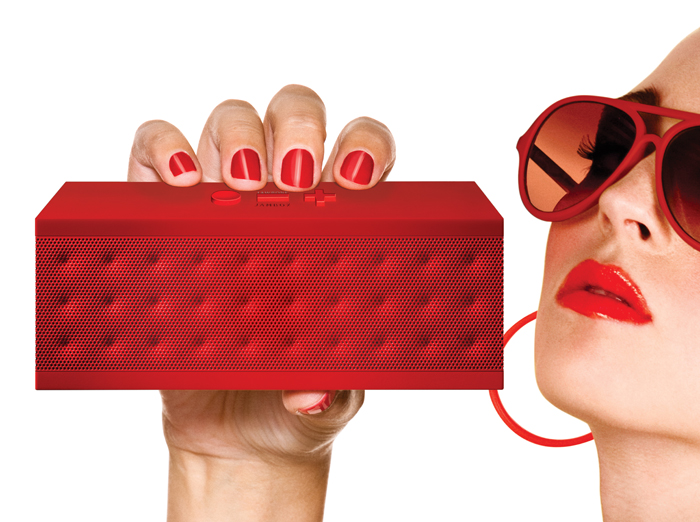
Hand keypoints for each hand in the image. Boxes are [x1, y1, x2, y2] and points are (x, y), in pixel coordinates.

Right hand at [127, 84, 395, 520]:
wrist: (237, 433)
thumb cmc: (296, 397)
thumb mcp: (330, 398)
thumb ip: (333, 392)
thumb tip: (314, 394)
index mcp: (340, 226)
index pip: (362, 151)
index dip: (364, 146)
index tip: (357, 180)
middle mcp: (285, 200)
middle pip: (295, 116)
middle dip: (297, 128)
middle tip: (292, 181)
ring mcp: (222, 200)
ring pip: (231, 120)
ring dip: (235, 136)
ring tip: (236, 184)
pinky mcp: (164, 213)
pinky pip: (155, 151)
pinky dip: (162, 149)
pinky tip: (177, 180)